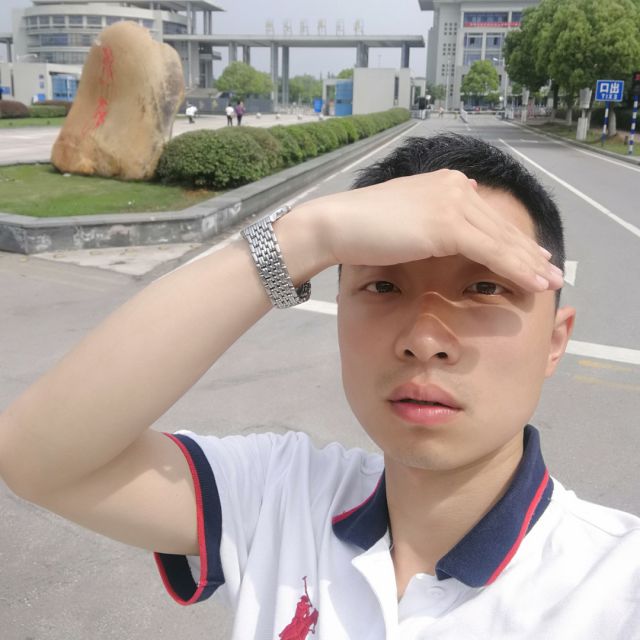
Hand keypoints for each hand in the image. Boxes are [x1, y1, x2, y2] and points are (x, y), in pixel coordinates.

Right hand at [297, 169, 562, 291]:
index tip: (530, 257)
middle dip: (529, 253)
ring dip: (530, 264)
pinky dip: (516, 269)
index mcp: (445, 183)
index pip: (487, 217)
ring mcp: (452, 202)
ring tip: (552, 282)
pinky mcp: (448, 224)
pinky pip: (491, 251)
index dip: (512, 239)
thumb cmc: (360, 229)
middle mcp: (454, 186)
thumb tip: (448, 227)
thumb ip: (429, 219)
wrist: (336, 225)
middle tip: (552, 272)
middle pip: (500, 226)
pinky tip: (534, 283)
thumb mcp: (403, 219)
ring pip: (502, 239)